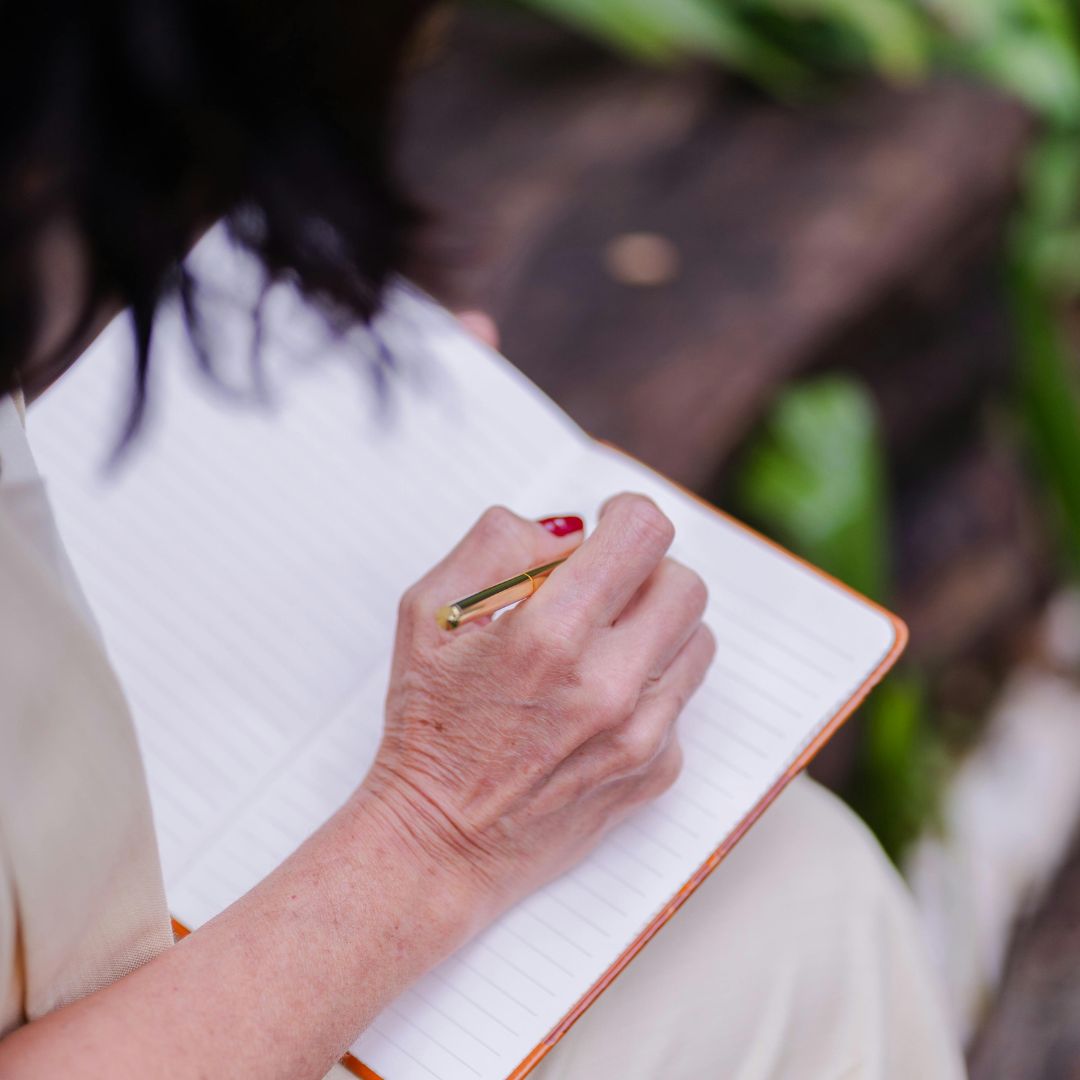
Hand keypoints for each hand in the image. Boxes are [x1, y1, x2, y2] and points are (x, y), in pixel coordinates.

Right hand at [361, 494, 715, 929]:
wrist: (438, 844)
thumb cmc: (427, 724)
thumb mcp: (429, 613)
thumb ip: (497, 545)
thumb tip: (570, 530)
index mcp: (551, 634)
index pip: (643, 533)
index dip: (625, 514)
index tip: (606, 527)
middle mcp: (609, 684)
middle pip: (684, 583)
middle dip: (645, 571)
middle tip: (602, 588)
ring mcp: (641, 734)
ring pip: (696, 638)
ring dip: (655, 625)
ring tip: (601, 645)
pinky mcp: (657, 771)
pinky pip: (682, 697)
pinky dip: (651, 685)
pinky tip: (597, 703)